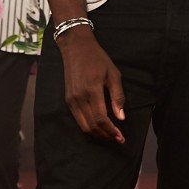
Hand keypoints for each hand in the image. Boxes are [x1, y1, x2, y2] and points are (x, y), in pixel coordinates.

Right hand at [58, 27, 125, 141]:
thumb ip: (118, 96)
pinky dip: (89, 127)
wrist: (76, 48)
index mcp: (92, 90)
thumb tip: (121, 117)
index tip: (121, 138)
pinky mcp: (68, 100)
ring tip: (110, 136)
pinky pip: (78, 119)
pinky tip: (99, 127)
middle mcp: (79, 98)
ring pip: (83, 126)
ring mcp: (71, 100)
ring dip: (97, 134)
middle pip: (91, 126)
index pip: (101, 119)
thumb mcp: (113, 74)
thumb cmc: (98, 59)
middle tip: (117, 139)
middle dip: (105, 136)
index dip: (111, 131)